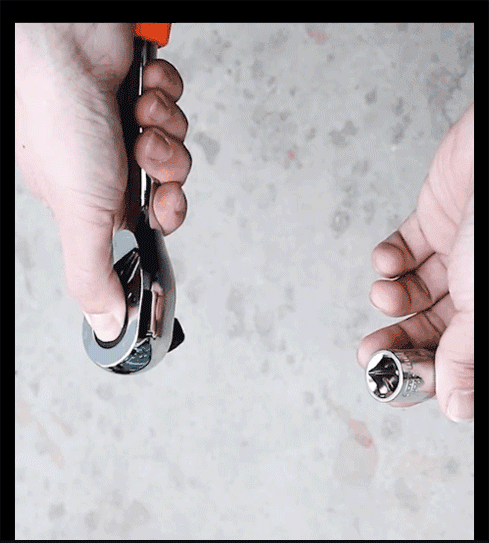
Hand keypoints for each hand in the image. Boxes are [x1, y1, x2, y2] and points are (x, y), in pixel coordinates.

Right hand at [15, 23, 190, 340]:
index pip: (148, 224)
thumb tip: (107, 326)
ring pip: (177, 145)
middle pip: (171, 184)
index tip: (166, 206)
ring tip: (137, 118)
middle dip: (168, 171)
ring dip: (163, 131)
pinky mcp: (143, 93)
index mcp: (95, 199)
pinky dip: (162, 96)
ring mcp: (129, 127)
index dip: (167, 216)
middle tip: (148, 157)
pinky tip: (139, 90)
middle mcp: (112, 165)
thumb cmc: (59, 120)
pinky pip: (174, 106)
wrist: (64, 44)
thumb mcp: (79, 214)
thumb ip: (93, 274)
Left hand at [357, 103, 473, 421]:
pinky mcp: (435, 222)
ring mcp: (459, 254)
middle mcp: (481, 286)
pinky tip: (390, 262)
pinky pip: (404, 250)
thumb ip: (468, 357)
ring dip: (391, 300)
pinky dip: (388, 261)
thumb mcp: (488, 307)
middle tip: (370, 354)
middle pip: (433, 330)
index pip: (460, 361)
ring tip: (386, 293)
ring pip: (414, 294)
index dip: (427, 376)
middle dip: (398, 342)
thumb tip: (455, 408)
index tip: (391, 384)